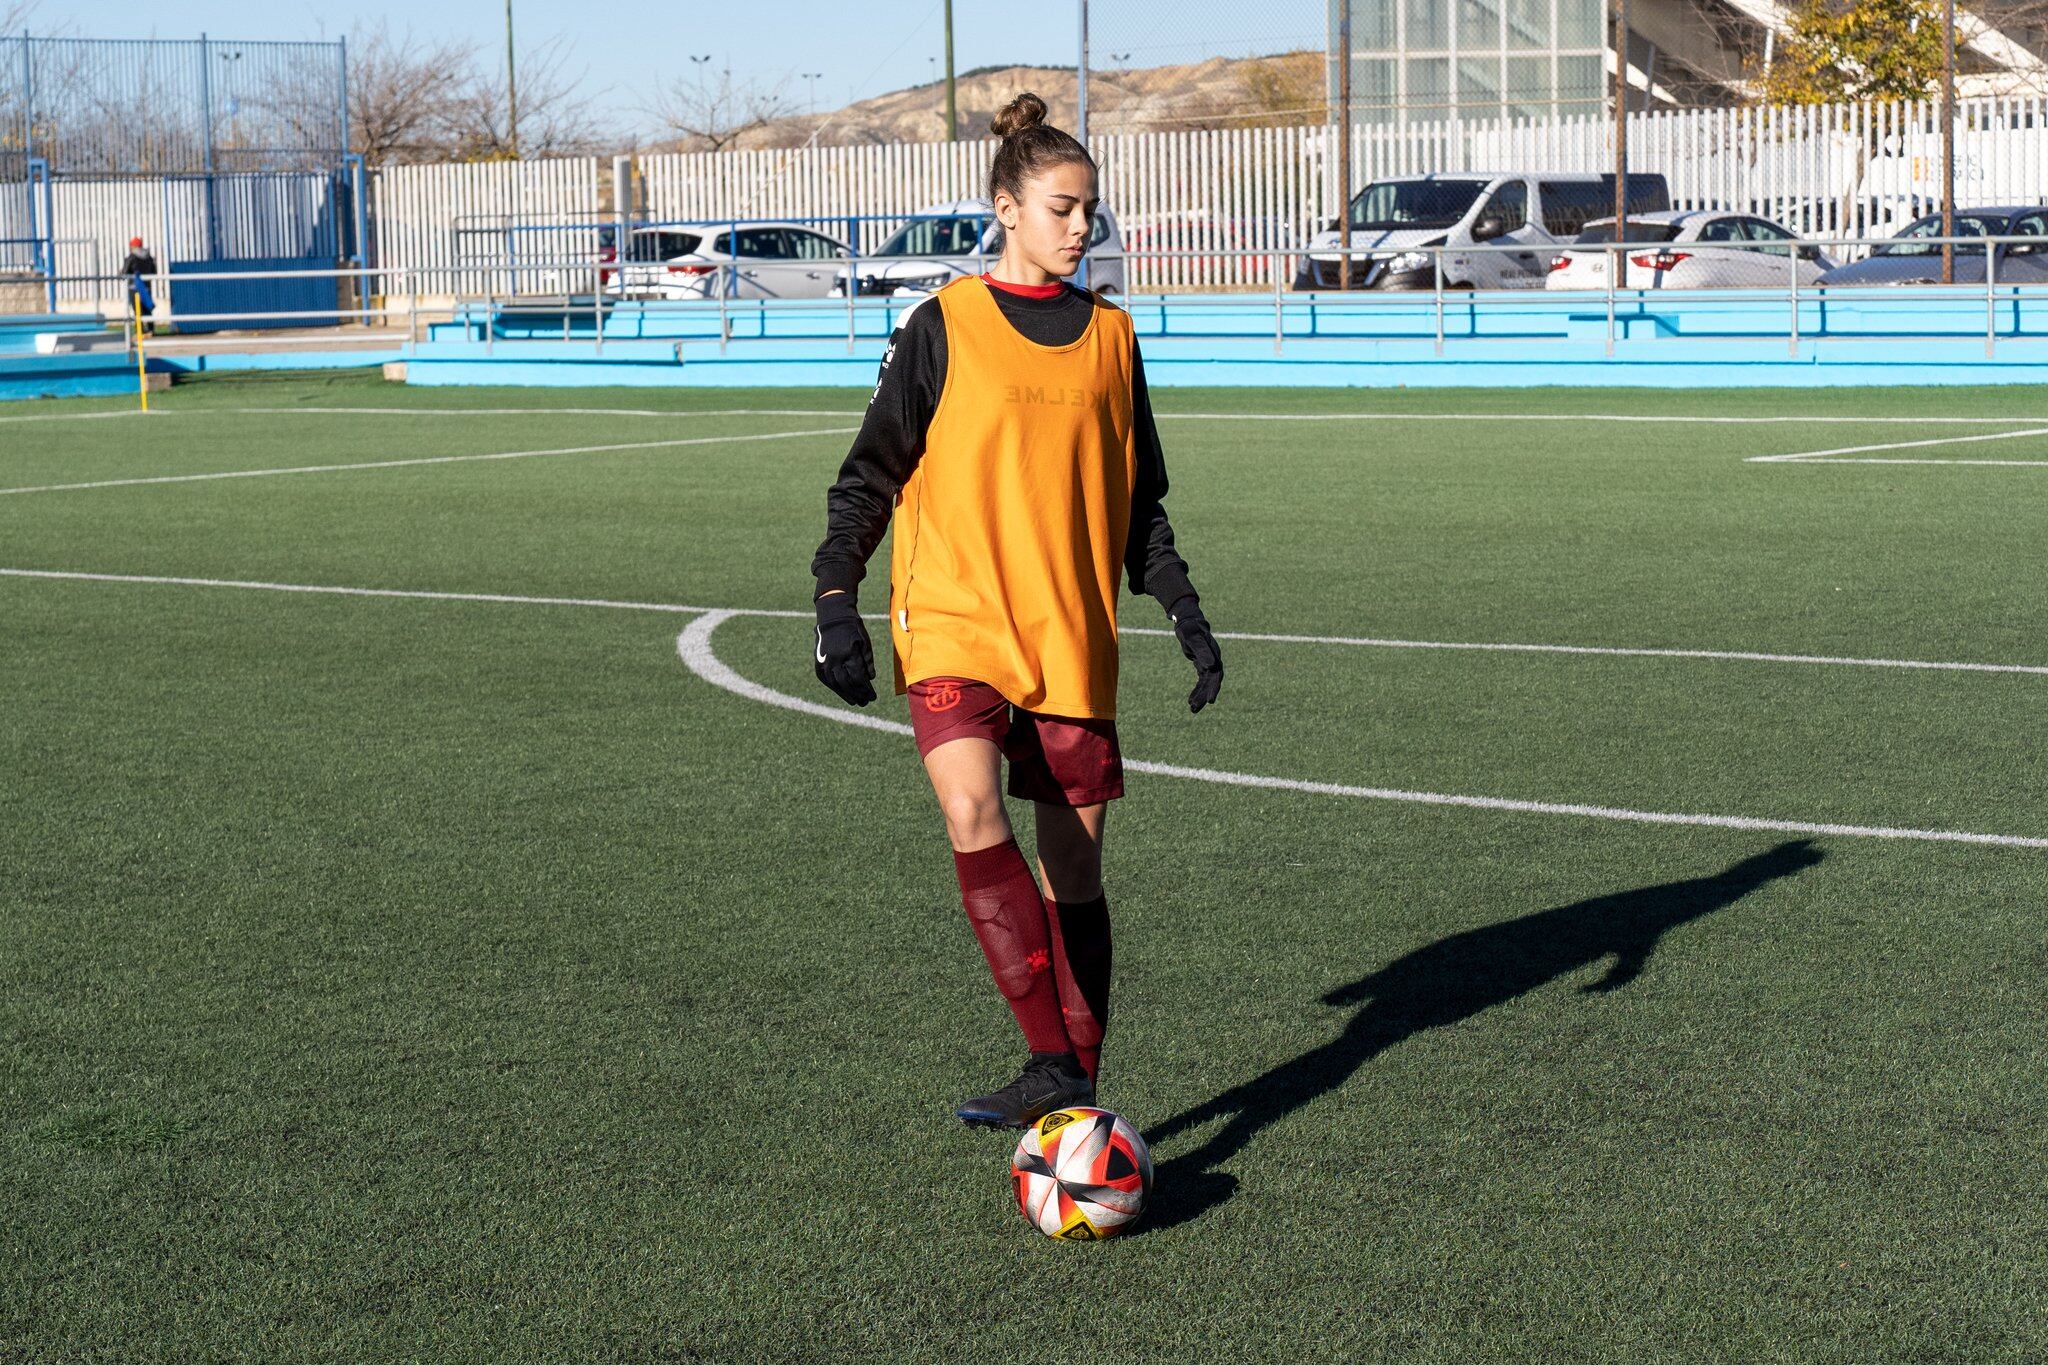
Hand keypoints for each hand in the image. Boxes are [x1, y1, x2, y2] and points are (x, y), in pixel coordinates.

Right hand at [813, 591, 875, 705]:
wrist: (833, 615)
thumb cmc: (853, 628)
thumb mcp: (865, 642)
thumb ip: (867, 661)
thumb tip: (870, 678)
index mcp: (849, 654)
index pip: (859, 678)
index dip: (866, 690)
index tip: (873, 697)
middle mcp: (835, 659)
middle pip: (847, 684)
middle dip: (857, 695)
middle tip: (865, 702)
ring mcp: (825, 661)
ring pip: (835, 684)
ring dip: (845, 694)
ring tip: (854, 701)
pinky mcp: (818, 661)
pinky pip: (825, 678)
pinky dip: (833, 687)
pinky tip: (840, 692)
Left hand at [1169, 599, 1222, 712]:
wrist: (1188, 623)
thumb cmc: (1190, 629)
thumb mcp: (1193, 639)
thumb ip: (1202, 651)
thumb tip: (1210, 666)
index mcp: (1214, 656)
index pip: (1216, 675)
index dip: (1214, 688)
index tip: (1210, 701)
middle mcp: (1214, 661)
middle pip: (1212, 682)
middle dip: (1204, 696)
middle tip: (1195, 708)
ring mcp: (1209, 664)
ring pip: (1206, 684)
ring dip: (1200, 696)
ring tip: (1192, 709)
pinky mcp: (1203, 666)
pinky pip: (1201, 682)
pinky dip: (1197, 691)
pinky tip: (1190, 701)